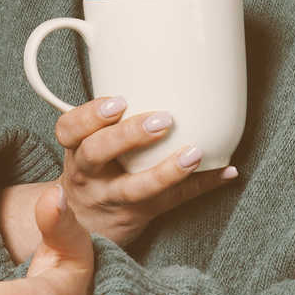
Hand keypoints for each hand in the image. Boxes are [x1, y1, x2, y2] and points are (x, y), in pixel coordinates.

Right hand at [55, 95, 238, 246]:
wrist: (84, 226)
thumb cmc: (94, 168)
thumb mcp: (85, 144)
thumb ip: (107, 116)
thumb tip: (152, 68)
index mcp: (75, 149)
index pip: (69, 129)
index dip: (90, 115)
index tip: (119, 101)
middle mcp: (87, 175)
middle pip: (97, 154)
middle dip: (128, 135)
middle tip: (163, 120)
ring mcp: (111, 198)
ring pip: (135, 188)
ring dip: (168, 171)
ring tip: (195, 153)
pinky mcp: (138, 215)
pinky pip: (171, 201)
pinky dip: (201, 185)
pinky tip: (225, 172)